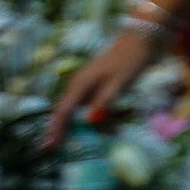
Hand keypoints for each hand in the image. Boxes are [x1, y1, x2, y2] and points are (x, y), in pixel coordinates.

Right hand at [43, 30, 158, 147]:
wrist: (141, 40)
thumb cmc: (130, 61)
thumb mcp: (120, 83)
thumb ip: (105, 101)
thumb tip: (90, 121)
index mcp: (81, 84)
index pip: (63, 111)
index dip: (56, 130)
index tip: (48, 147)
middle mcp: (79, 84)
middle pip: (65, 112)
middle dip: (60, 130)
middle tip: (54, 148)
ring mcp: (87, 84)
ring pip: (78, 110)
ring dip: (79, 125)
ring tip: (79, 141)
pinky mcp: (97, 85)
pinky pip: (90, 105)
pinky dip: (95, 117)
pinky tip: (108, 127)